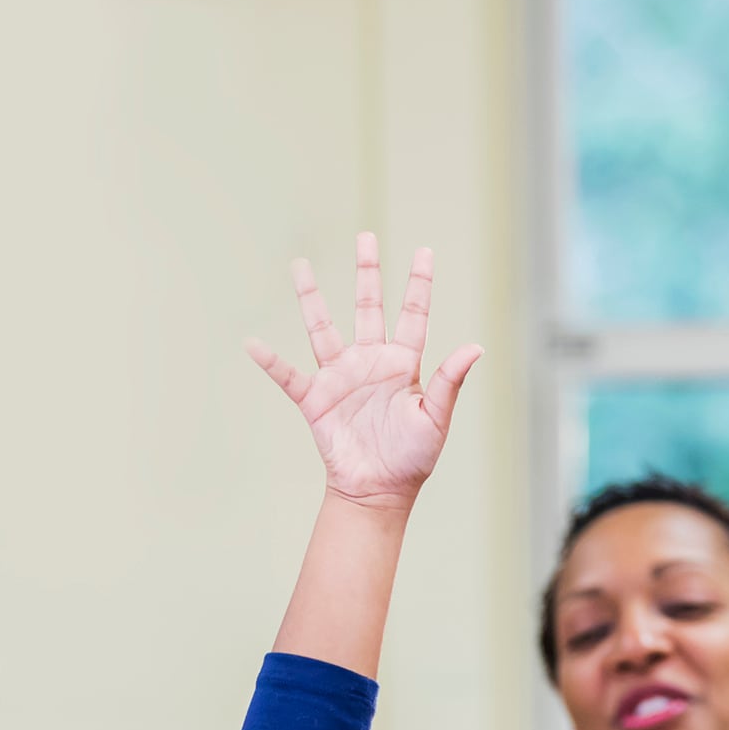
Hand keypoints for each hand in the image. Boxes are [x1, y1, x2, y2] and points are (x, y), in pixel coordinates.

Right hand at [247, 233, 483, 513]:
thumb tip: (476, 347)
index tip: (424, 251)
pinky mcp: (316, 400)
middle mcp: (370, 362)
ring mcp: (341, 378)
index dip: (418, 284)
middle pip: (367, 307)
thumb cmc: (412, 460)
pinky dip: (270, 362)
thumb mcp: (435, 419)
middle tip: (366, 236)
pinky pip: (288, 376)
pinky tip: (252, 344)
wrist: (378, 493)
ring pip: (322, 328)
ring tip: (299, 265)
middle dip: (367, 272)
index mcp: (403, 364)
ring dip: (310, 298)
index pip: (413, 314)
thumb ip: (450, 381)